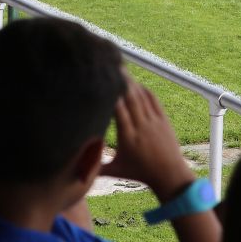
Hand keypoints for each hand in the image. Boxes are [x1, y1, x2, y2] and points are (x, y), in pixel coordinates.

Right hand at [100, 78, 190, 199]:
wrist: (169, 175)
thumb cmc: (139, 173)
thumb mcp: (116, 171)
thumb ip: (94, 167)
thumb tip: (72, 168)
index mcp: (128, 138)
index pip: (119, 112)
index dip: (112, 96)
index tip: (103, 83)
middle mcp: (141, 127)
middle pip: (131, 99)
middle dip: (122, 82)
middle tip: (113, 66)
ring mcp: (154, 122)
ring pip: (142, 97)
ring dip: (133, 83)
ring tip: (123, 70)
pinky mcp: (164, 120)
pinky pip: (154, 100)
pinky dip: (145, 90)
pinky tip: (137, 83)